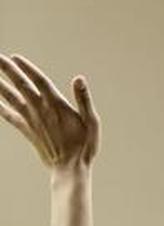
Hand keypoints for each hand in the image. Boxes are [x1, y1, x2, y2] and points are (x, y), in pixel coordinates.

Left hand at [0, 54, 99, 170]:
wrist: (70, 168)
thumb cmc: (85, 145)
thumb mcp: (92, 121)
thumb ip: (83, 99)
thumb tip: (79, 79)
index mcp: (57, 106)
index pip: (39, 82)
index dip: (27, 68)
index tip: (15, 57)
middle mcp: (41, 111)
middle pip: (22, 86)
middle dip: (8, 71)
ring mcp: (32, 121)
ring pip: (12, 99)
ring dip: (0, 85)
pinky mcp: (28, 130)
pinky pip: (10, 116)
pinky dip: (1, 107)